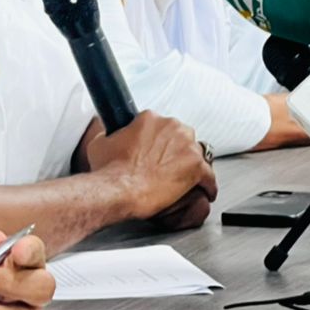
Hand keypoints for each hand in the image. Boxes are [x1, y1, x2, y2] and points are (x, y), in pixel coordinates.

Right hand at [85, 111, 217, 227]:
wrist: (119, 190)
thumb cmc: (111, 170)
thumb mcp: (100, 143)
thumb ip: (111, 135)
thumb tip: (111, 136)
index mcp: (150, 119)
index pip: (161, 124)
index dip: (158, 139)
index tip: (154, 150)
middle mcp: (172, 127)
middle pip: (182, 136)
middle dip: (175, 151)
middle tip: (165, 166)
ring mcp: (187, 147)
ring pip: (197, 154)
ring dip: (190, 165)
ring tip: (183, 179)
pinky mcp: (197, 168)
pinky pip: (209, 176)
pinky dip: (206, 185)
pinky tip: (203, 191)